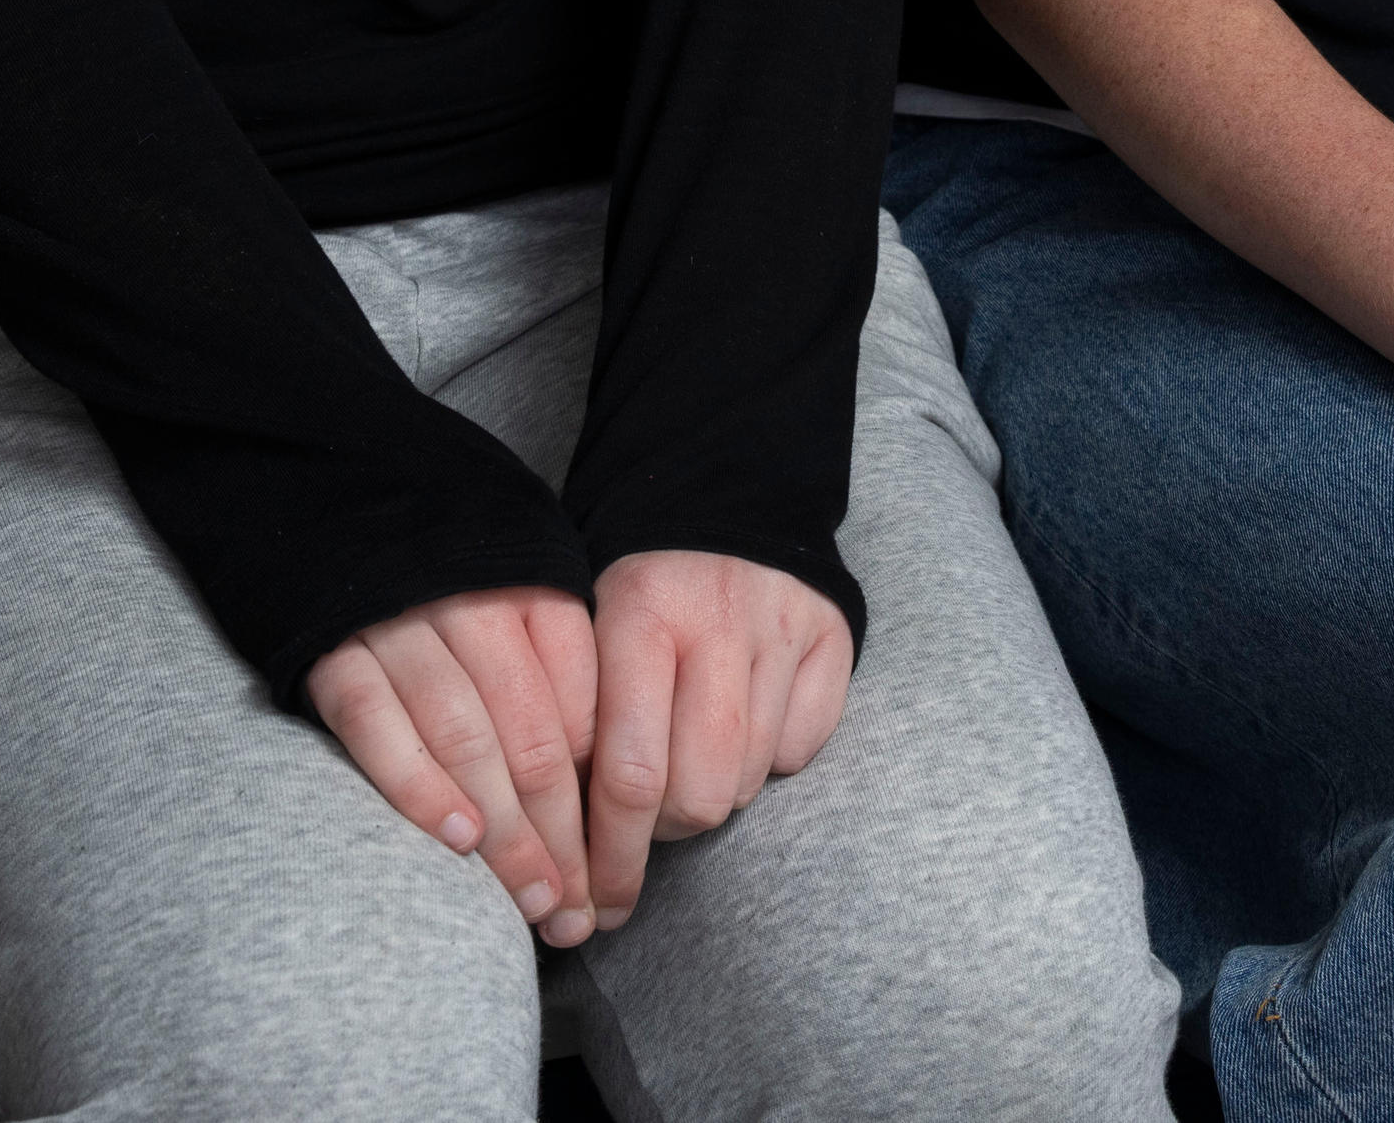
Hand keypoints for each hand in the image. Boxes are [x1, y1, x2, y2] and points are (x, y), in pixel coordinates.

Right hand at [306, 585, 601, 942]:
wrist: (344, 534)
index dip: (601, 802)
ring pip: (467, 743)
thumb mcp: (527, 618)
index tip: (611, 869)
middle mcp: (474, 610)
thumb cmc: (456, 605)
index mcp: (536, 598)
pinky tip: (458, 840)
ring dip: (505, 832)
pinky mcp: (337, 660)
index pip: (586, 712)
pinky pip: (379, 730)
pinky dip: (420, 788)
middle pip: (534, 740)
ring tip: (532, 898)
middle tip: (574, 909)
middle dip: (561, 838)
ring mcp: (401, 632)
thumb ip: (565, 689)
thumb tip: (601, 803)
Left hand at [583, 551, 853, 930]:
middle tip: (643, 820)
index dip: (609, 858)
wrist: (723, 489)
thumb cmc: (636, 584)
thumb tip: (559, 849)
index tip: (594, 904)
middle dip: (661, 834)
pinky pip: (801, 750)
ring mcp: (783, 630)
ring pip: (747, 781)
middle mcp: (718, 620)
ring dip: (711, 794)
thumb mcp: (583, 624)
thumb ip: (572, 717)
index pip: (628, 775)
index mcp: (640, 612)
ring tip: (687, 761)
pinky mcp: (834, 639)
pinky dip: (770, 758)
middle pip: (697, 795)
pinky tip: (742, 723)